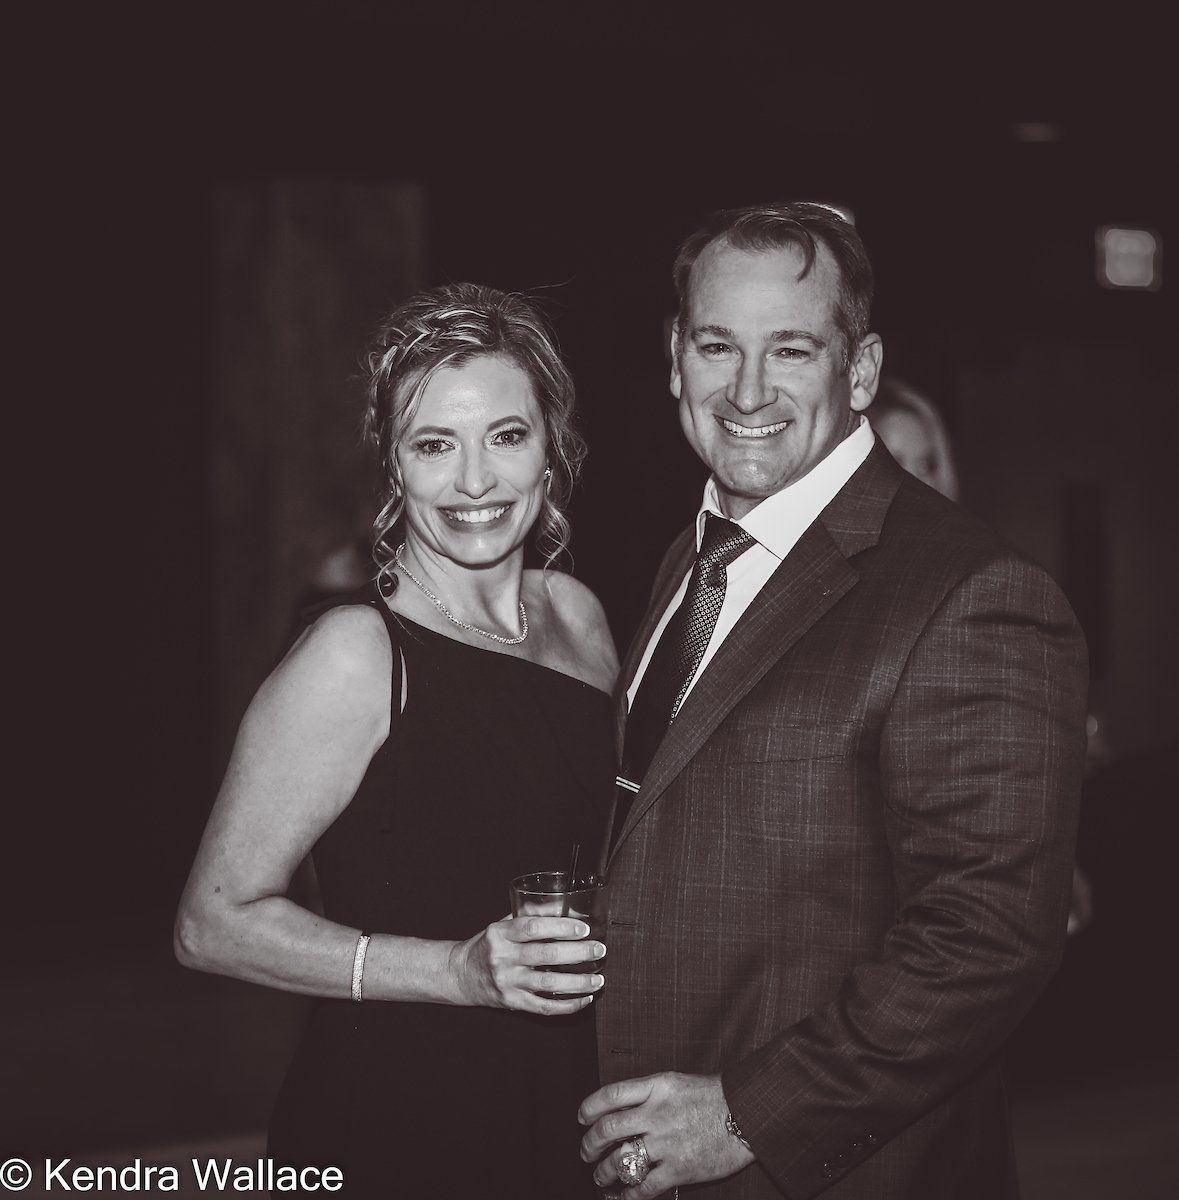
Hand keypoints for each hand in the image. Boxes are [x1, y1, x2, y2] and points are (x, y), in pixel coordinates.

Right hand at [447, 914, 604, 1014]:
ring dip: (578, 982)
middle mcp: (503, 957)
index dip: (560, 926)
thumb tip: (567, 906)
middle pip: (545, 954)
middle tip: (598, 950)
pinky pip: (544, 1006)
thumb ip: (531, 915)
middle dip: (577, 952)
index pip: (533, 927)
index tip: (583, 927)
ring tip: (598, 979)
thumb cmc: (490, 945)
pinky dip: (567, 1005)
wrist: (462, 974)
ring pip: (548, 983)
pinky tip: (584, 999)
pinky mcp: (512, 1003)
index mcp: (501, 933)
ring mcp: (507, 982)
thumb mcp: (504, 924)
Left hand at [579, 1072, 753, 1195]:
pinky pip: (644, 1187)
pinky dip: (627, 1195)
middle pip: (609, 1129)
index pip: (611, 1095)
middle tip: (586, 1151)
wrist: (747, 1113)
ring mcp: (667, 1142)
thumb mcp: (676, 1081)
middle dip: (590, 1143)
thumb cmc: (714, 1095)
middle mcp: (656, 1113)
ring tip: (600, 1176)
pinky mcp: (679, 1169)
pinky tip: (621, 1197)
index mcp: (656, 1087)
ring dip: (604, 1171)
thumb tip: (620, 1107)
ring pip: (621, 1160)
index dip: (590, 1107)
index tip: (582, 1117)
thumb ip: (649, 1092)